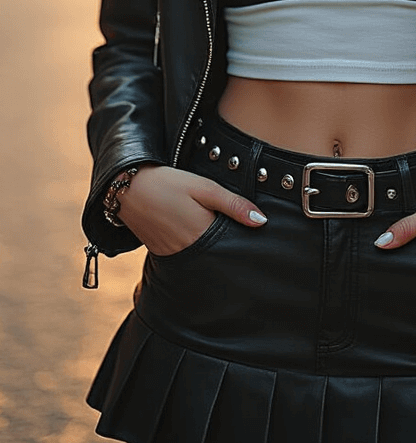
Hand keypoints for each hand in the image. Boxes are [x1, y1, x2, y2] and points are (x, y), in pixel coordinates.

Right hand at [114, 164, 266, 255]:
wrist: (127, 187)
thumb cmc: (167, 183)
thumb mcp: (204, 187)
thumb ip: (233, 205)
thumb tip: (261, 221)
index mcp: (202, 235)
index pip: (232, 247)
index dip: (244, 242)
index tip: (254, 237)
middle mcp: (189, 252)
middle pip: (218, 256)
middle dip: (230, 249)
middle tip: (241, 238)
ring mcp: (173, 256)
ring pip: (203, 258)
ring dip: (213, 249)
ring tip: (219, 235)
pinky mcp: (162, 254)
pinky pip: (187, 257)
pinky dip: (196, 249)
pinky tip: (198, 236)